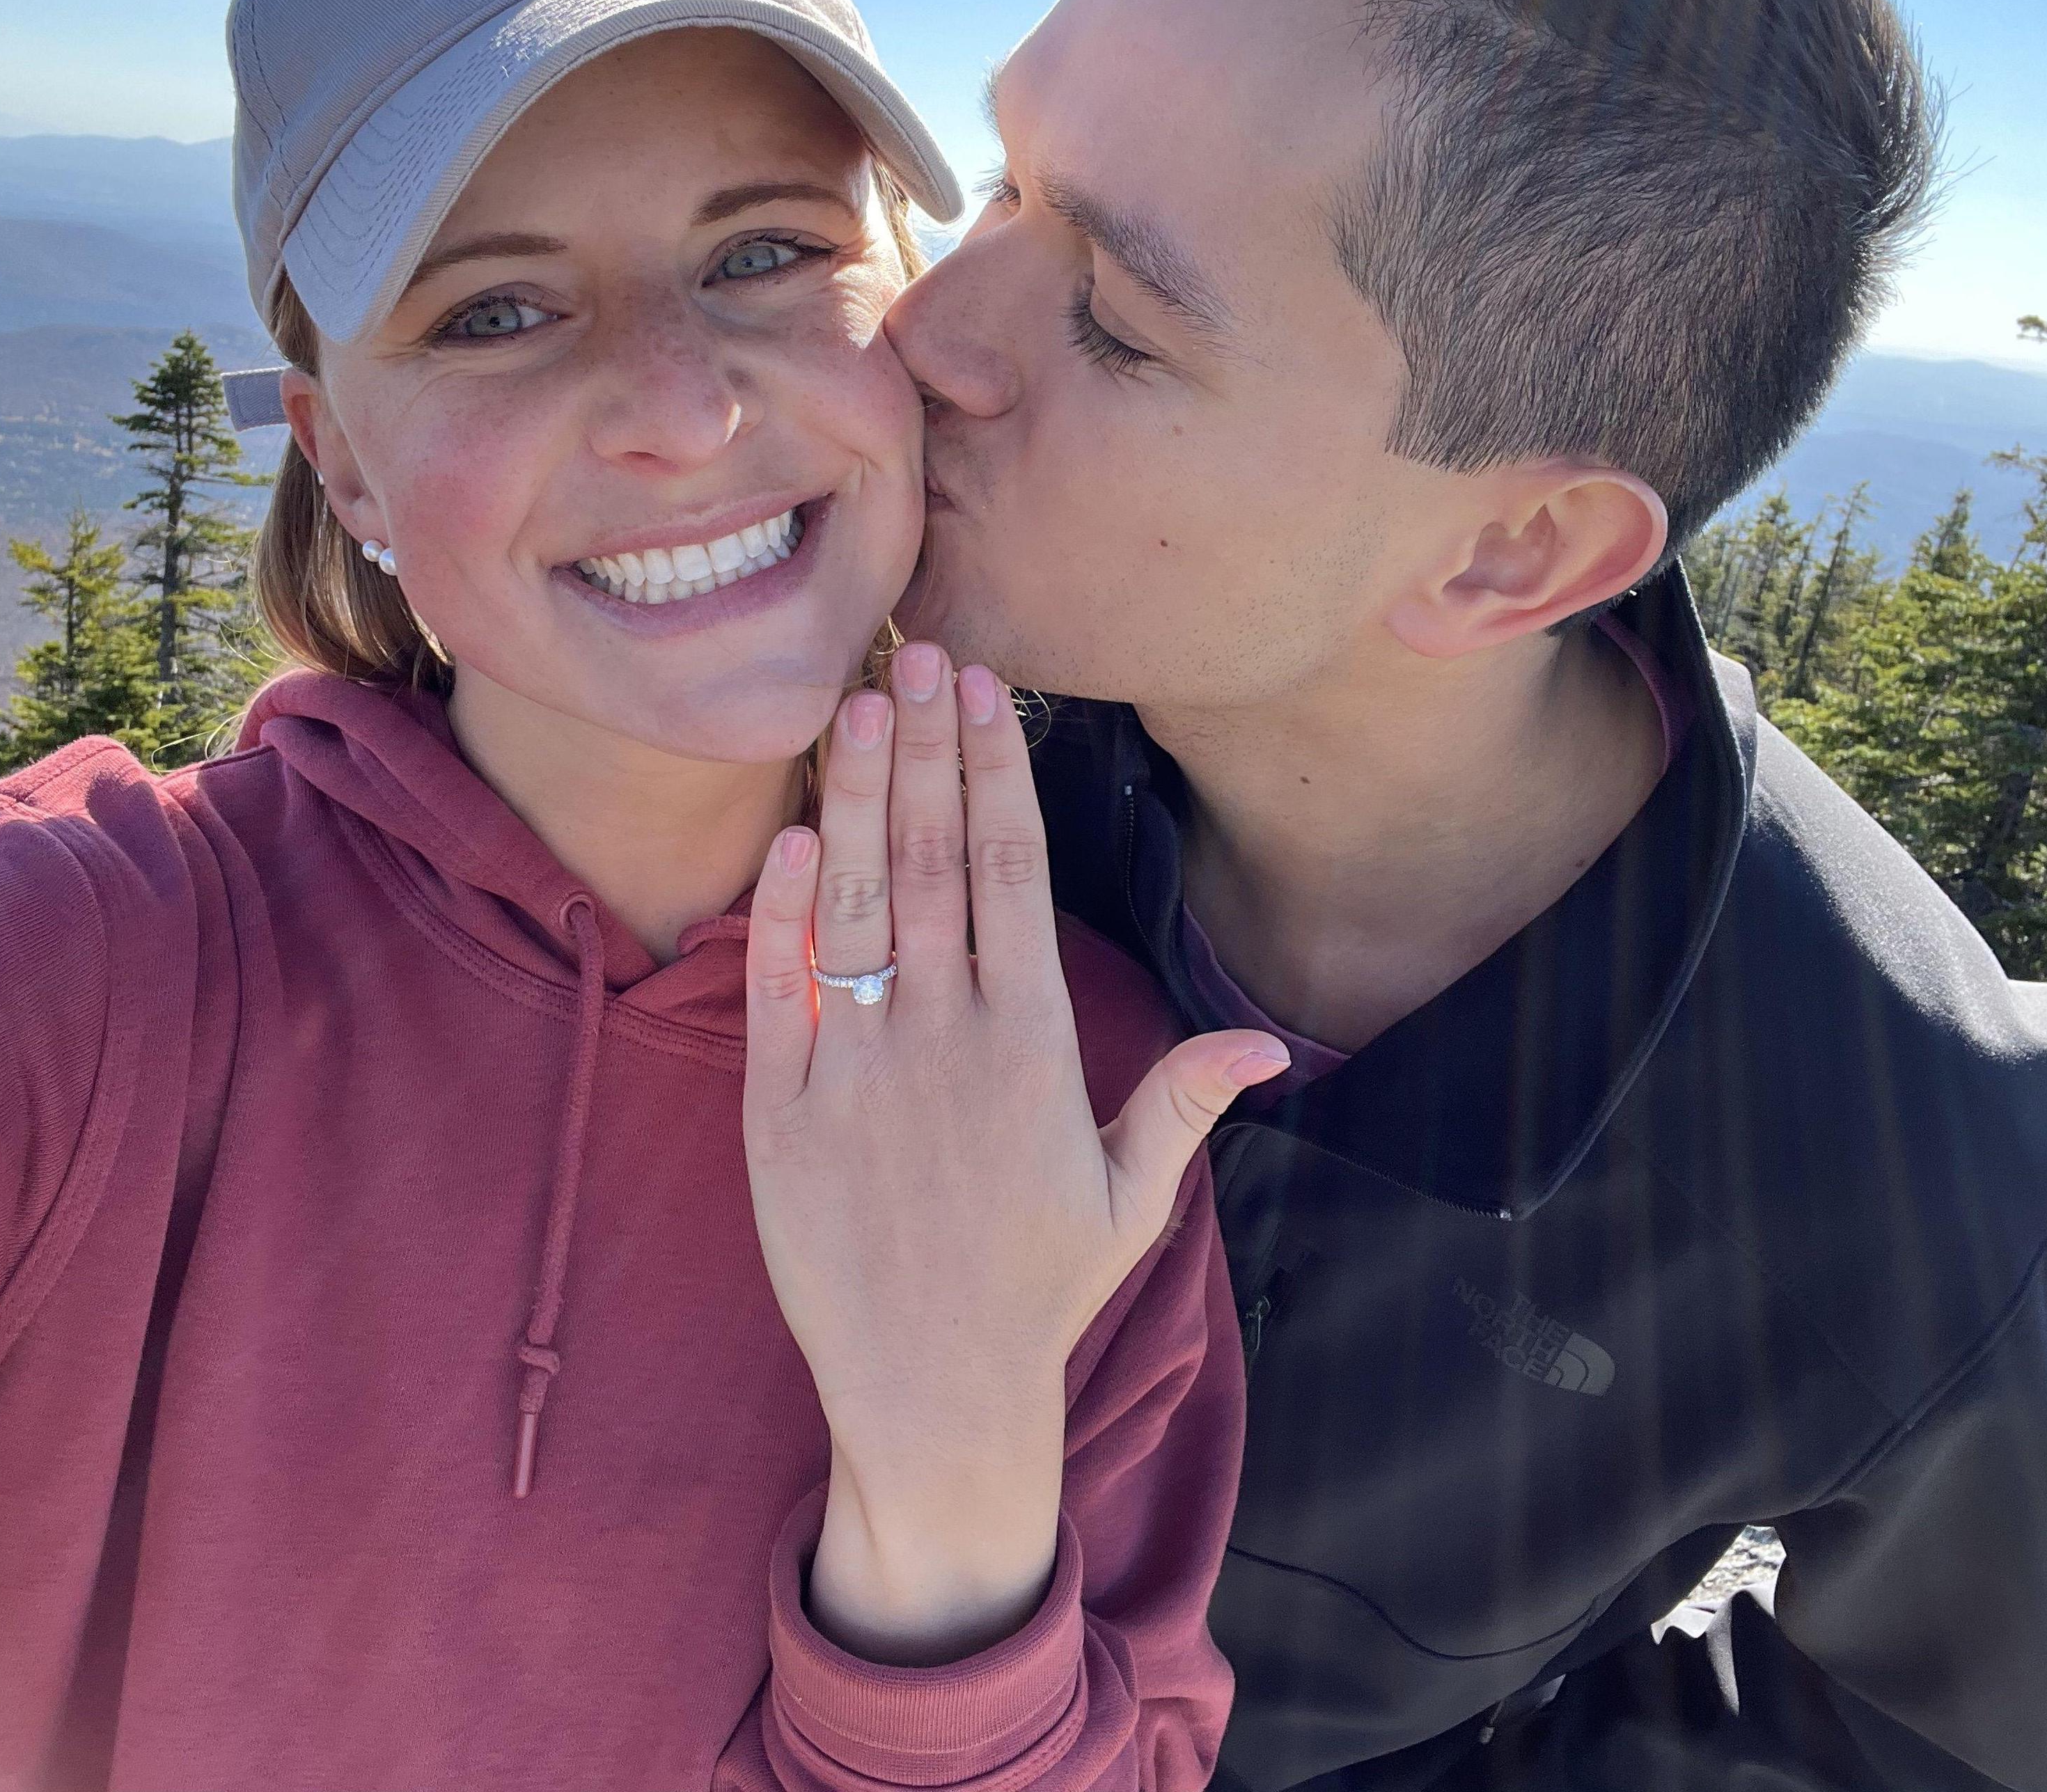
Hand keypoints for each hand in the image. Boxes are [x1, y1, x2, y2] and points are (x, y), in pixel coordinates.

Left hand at [743, 641, 1286, 1664]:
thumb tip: (1269, 1044)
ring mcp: (855, 1070)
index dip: (995, 770)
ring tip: (851, 707)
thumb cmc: (1037, 1289)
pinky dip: (780, 912)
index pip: (1011, 873)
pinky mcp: (780, 1113)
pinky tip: (787, 837)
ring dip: (851, 798)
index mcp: (1032, 1046)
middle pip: (930, 860)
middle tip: (912, 652)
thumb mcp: (1129, 1200)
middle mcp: (944, 1041)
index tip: (984, 691)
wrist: (930, 1394)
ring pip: (854, 905)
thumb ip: (1182, 1103)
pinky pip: (777, 992)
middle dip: (922, 747)